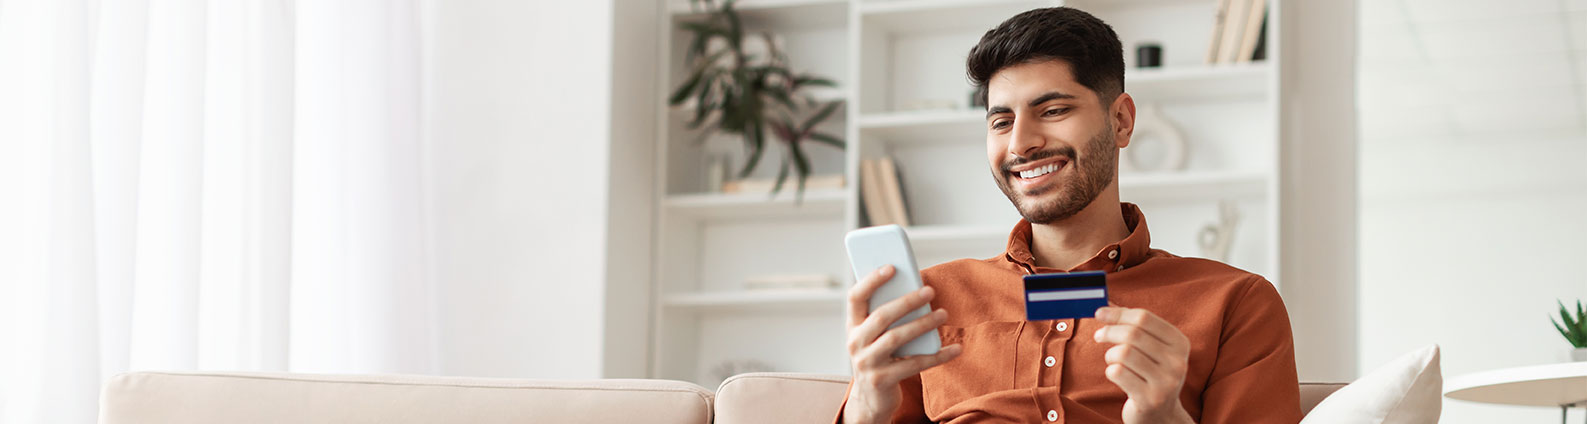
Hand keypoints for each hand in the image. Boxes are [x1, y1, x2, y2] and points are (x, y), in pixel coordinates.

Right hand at [842, 265, 961, 423]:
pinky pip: (914, 364)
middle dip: (907, 301)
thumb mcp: (876, 336)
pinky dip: (937, 356)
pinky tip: (954, 349)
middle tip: (929, 290)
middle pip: (881, 316)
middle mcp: (855, 343)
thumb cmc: (880, 357)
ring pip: (896, 338)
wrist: (871, 400)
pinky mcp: (882, 380)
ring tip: (942, 314)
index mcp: (853, 326)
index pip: (855, 297)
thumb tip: (917, 290)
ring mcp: (866, 363)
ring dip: (922, 324)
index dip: (871, 280)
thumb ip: (888, 316)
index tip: (892, 267)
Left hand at [1093, 306, 1194, 423]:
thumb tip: (1105, 304)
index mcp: (1180, 343)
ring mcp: (1166, 382)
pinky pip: (1117, 373)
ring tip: (1113, 360)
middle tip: (1098, 335)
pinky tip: (1118, 376)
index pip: (1144, 317)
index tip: (1099, 313)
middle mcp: (1178, 362)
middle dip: (1109, 332)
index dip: (1117, 313)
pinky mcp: (1150, 398)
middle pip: (1132, 334)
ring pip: (1123, 353)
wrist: (1161, 415)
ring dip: (1110, 355)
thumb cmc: (1150, 374)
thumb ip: (1132, 325)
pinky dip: (1111, 371)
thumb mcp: (1150, 348)